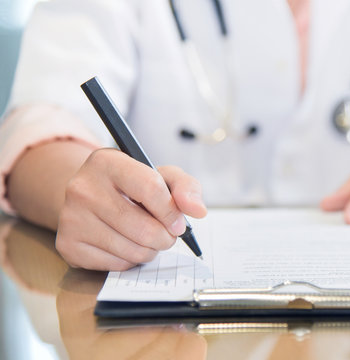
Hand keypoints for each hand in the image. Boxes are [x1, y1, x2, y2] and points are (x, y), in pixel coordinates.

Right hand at [56, 148, 206, 270]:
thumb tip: (197, 210)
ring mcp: (71, 218)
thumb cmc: (133, 186)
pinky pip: (117, 265)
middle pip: (145, 228)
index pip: (150, 188)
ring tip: (146, 236)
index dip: (172, 211)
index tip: (178, 222)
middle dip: (165, 237)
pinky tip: (126, 243)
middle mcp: (83, 188)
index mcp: (107, 162)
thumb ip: (186, 187)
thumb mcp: (161, 176)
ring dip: (150, 249)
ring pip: (133, 251)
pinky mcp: (68, 246)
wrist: (91, 196)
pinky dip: (130, 260)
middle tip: (165, 232)